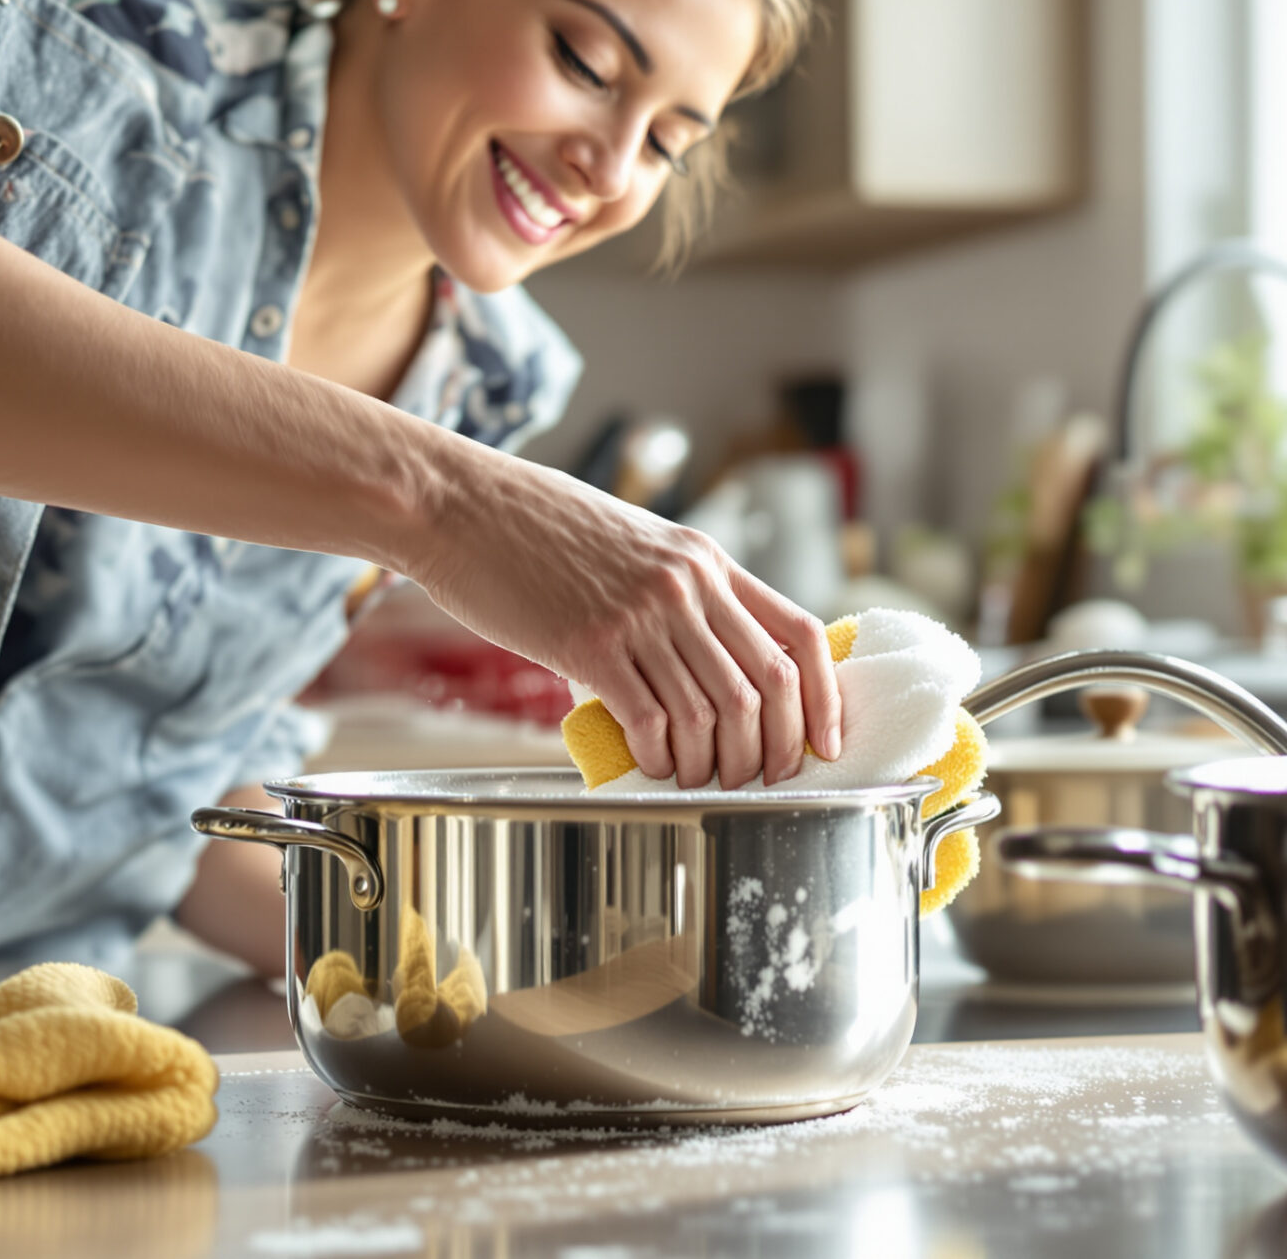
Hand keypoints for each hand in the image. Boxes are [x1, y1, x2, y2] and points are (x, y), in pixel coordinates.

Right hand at [404, 452, 841, 787]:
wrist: (463, 506)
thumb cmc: (537, 529)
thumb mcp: (633, 547)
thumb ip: (674, 601)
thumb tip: (696, 672)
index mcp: (706, 560)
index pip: (799, 634)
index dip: (824, 699)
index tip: (823, 743)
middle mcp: (687, 585)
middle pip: (767, 686)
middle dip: (773, 750)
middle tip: (758, 781)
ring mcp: (642, 614)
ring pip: (714, 713)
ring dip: (714, 765)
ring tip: (699, 781)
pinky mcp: (591, 644)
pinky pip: (651, 721)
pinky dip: (662, 758)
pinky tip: (653, 765)